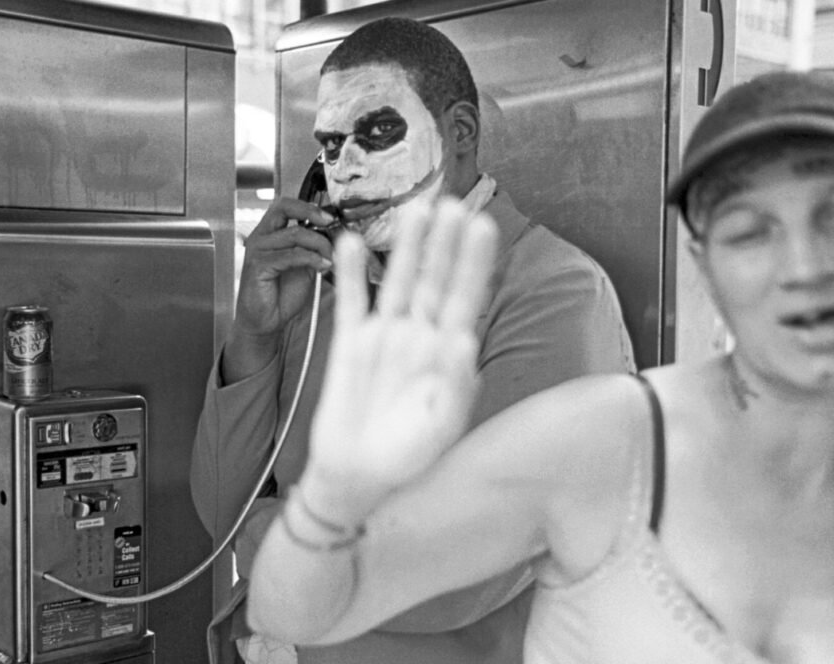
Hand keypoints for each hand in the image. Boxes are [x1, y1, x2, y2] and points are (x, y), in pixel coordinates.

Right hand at [237, 197, 339, 336]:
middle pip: (283, 208)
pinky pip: (290, 255)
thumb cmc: (282, 294)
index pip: (285, 205)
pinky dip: (311, 259)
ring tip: (331, 257)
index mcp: (270, 233)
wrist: (267, 321)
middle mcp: (261, 237)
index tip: (330, 217)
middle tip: (330, 223)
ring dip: (319, 244)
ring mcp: (257, 250)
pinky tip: (323, 267)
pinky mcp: (258, 266)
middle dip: (310, 212)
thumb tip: (334, 234)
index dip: (308, 207)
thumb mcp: (304, 264)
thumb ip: (313, 247)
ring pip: (294, 234)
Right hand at [303, 198, 498, 523]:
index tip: (483, 227)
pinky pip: (351, 301)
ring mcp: (385, 337)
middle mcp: (418, 337)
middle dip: (444, 243)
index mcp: (447, 354)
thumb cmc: (408, 457)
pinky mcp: (350, 344)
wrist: (358, 476)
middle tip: (454, 204)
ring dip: (407, 247)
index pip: (465, 297)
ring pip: (398, 281)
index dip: (474, 262)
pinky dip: (351, 273)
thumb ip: (454, 385)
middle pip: (434, 279)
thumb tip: (464, 341)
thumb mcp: (441, 426)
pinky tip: (350, 242)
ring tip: (415, 211)